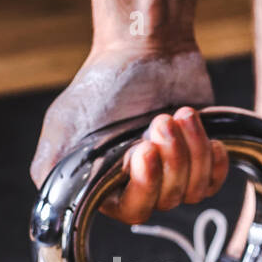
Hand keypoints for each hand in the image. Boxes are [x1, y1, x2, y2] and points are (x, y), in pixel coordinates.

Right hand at [30, 46, 228, 223]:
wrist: (142, 52)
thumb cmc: (102, 85)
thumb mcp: (65, 122)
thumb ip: (53, 166)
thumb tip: (47, 203)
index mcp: (108, 184)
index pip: (133, 210)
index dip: (146, 186)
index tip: (145, 149)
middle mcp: (141, 185)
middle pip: (167, 199)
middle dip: (171, 160)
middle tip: (162, 120)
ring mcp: (173, 176)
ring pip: (194, 189)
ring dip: (192, 151)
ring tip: (180, 114)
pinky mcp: (199, 162)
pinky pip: (214, 181)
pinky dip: (214, 160)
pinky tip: (208, 136)